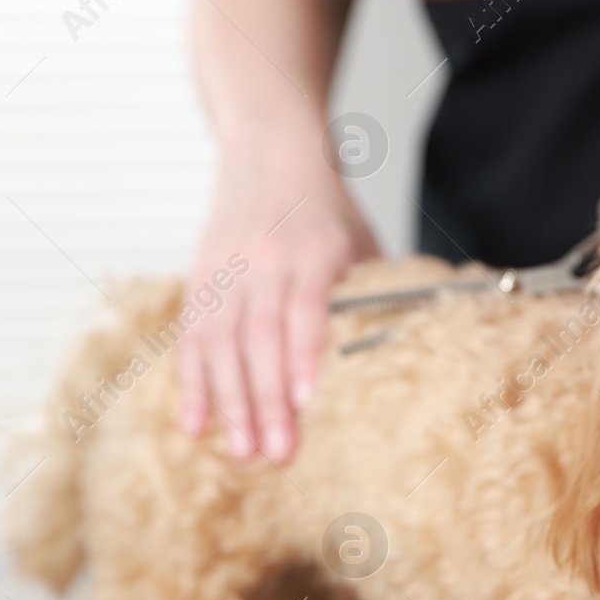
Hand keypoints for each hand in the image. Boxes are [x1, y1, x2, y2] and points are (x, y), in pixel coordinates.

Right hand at [181, 164, 377, 461]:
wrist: (268, 147)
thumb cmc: (325, 205)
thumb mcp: (361, 239)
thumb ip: (375, 292)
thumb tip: (407, 353)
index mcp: (313, 249)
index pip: (306, 308)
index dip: (305, 355)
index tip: (309, 402)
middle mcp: (265, 260)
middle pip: (260, 335)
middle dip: (267, 399)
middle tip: (278, 452)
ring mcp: (227, 269)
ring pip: (221, 342)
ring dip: (229, 402)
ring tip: (241, 451)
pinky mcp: (200, 277)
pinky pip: (191, 337)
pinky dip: (192, 383)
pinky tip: (196, 423)